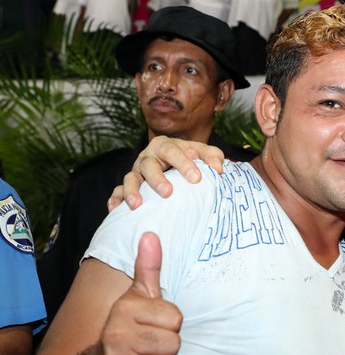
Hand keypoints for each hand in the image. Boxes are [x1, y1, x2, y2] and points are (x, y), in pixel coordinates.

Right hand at [95, 233, 205, 354]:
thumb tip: (151, 234)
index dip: (170, 323)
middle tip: (149, 347)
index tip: (152, 325)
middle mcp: (119, 339)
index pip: (174, 317)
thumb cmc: (125, 330)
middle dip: (169, 346)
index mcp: (124, 313)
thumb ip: (148, 268)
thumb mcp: (135, 298)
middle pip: (175, 342)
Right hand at [107, 136, 224, 211]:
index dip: (183, 164)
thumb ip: (213, 156)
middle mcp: (148, 157)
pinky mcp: (127, 185)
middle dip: (157, 179)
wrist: (173, 163)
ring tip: (137, 205)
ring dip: (132, 191)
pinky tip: (116, 209)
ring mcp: (136, 171)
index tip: (196, 178)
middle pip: (149, 165)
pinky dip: (116, 199)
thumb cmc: (189, 159)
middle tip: (168, 193)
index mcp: (165, 145)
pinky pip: (117, 191)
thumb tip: (219, 168)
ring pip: (131, 178)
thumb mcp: (202, 153)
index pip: (173, 151)